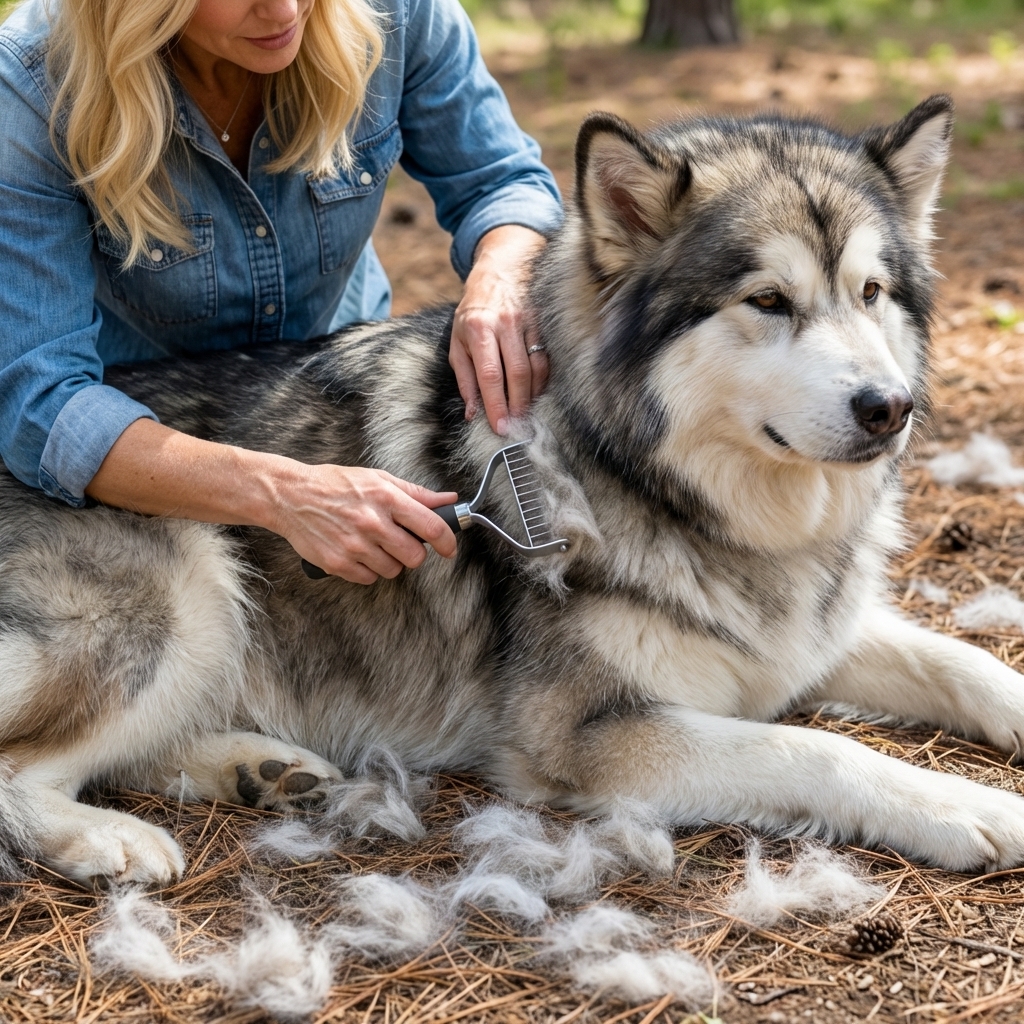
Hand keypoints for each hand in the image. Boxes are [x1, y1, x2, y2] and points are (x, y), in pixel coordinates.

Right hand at [271, 464, 457, 584]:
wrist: (290, 496)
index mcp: (386, 498)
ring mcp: (354, 545)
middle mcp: (372, 522)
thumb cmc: (335, 485)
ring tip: (373, 544)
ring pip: (393, 570)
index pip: (431, 526)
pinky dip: (367, 569)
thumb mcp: (377, 479)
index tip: (449, 548)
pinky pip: (369, 578)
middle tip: (400, 542)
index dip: (447, 541)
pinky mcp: (338, 563)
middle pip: (415, 556)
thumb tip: (448, 500)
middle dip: (413, 552)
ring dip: (389, 561)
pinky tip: (357, 552)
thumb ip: (415, 493)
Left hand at [449, 225, 546, 433]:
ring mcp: (528, 322)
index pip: (489, 374)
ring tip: (526, 413)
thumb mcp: (458, 341)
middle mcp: (505, 324)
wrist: (501, 270)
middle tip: (517, 426)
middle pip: (517, 374)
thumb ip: (464, 378)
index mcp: (479, 329)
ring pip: (537, 367)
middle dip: (518, 405)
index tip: (500, 426)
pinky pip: (548, 358)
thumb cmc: (474, 312)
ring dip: (533, 395)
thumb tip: (472, 413)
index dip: (496, 404)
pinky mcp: (544, 323)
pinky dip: (544, 381)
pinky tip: (537, 394)